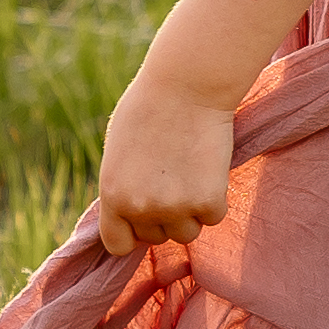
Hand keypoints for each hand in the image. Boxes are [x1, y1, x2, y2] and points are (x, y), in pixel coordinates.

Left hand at [90, 71, 236, 256]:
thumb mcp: (118, 150)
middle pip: (157, 237)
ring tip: (192, 173)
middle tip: (175, 178)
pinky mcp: (208, 201)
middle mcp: (140, 207)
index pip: (118, 244)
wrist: (187, 84)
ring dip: (192, 211)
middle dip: (166, 216)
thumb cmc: (150, 106)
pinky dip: (216, 199)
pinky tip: (210, 167)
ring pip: (187, 233)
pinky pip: (213, 216)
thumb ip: (122, 185)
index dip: (134, 232)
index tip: (146, 216)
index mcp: (112, 194)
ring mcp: (175, 207)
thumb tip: (131, 212)